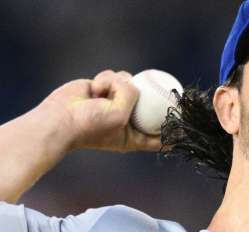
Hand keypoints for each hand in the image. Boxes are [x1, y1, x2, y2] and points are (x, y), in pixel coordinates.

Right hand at [47, 70, 162, 152]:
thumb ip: (132, 96)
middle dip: (159, 99)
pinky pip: (114, 76)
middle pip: (150, 107)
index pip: (158, 137)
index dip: (173, 132)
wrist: (60, 119)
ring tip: (103, 94)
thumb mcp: (119, 115)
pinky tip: (94, 88)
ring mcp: (114, 103)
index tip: (188, 128)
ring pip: (130, 84)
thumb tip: (132, 82)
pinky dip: (106, 79)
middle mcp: (125, 120)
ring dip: (120, 84)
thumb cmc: (90, 125)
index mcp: (131, 137)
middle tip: (173, 91)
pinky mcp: (103, 89)